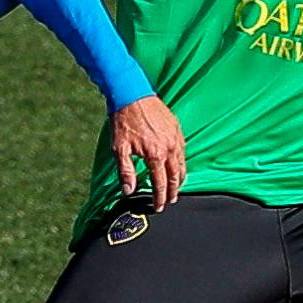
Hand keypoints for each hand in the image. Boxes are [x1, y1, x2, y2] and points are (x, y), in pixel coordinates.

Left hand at [110, 95, 185, 210]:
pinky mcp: (176, 128)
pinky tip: (178, 165)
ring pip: (182, 164)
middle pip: (175, 176)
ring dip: (180, 178)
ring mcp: (175, 137)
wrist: (131, 95)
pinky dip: (182, 162)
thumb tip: (129, 191)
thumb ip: (126, 172)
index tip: (158, 207)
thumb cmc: (123, 121)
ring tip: (176, 188)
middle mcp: (169, 148)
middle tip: (170, 201)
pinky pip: (183, 150)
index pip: (160, 183)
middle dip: (172, 191)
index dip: (159, 198)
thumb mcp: (119, 149)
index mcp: (155, 155)